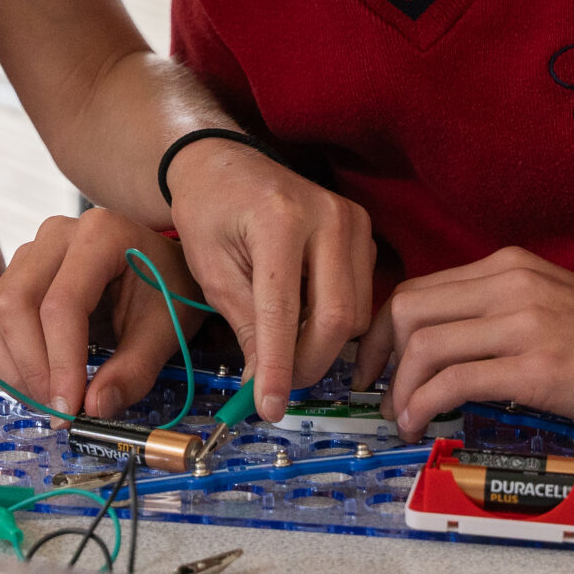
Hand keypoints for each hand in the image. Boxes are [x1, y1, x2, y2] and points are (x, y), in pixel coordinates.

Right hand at [0, 208, 207, 417]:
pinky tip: (33, 383)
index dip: (60, 363)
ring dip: (12, 368)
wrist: (161, 266)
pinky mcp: (16, 275)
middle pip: (16, 305)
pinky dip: (5, 358)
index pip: (62, 304)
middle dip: (31, 368)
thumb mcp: (165, 331)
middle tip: (58, 410)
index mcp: (99, 235)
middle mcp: (55, 235)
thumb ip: (133, 370)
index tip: (70, 410)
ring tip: (47, 400)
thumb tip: (94, 410)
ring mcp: (30, 252)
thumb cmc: (167, 291)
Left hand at [165, 139, 373, 421]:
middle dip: (307, 363)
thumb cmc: (209, 212)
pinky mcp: (364, 232)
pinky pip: (362, 297)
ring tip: (282, 346)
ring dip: (320, 346)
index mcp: (280, 220)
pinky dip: (334, 323)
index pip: (285, 311)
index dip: (278, 366)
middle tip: (274, 386)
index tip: (269, 408)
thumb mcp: (212, 270)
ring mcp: (354, 221)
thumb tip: (262, 386)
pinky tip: (302, 319)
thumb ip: (244, 325)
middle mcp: (329, 216)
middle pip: (337, 318)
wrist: (224, 165)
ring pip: (356, 315)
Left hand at [353, 246, 573, 439]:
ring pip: (424, 345)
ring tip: (402, 418)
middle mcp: (511, 282)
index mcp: (510, 265)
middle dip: (378, 358)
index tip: (376, 366)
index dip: (383, 332)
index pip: (420, 289)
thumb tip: (444, 345)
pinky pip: (455, 380)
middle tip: (378, 395)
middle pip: (408, 311)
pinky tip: (423, 424)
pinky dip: (424, 404)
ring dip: (399, 389)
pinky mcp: (539, 367)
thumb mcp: (553, 306)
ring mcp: (525, 322)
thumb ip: (501, 312)